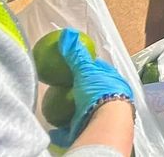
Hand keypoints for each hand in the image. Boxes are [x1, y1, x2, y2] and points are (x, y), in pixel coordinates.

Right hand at [49, 29, 133, 144]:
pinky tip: (51, 128)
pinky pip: (72, 129)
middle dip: (78, 89)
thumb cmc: (99, 91)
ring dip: (70, 109)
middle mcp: (109, 96)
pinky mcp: (89, 129)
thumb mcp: (86, 70)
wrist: (106, 122)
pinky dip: (61, 129)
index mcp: (112, 79)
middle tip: (59, 87)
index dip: (86, 66)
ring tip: (54, 108)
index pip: (98, 69)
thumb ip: (76, 54)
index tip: (71, 65)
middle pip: (90, 90)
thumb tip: (66, 34)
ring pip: (82, 109)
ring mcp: (100, 113)